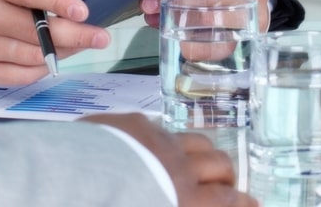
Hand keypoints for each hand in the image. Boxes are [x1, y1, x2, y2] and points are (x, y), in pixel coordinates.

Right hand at [0, 0, 110, 85]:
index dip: (58, 2)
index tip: (83, 11)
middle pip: (35, 31)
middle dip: (74, 35)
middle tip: (100, 37)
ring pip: (31, 56)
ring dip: (62, 52)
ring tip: (80, 44)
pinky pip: (18, 76)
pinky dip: (40, 70)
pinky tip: (52, 58)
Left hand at [83, 114, 254, 206]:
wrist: (66, 183)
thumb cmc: (107, 206)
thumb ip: (176, 201)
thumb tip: (181, 199)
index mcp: (184, 198)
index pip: (229, 201)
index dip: (245, 204)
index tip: (254, 204)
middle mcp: (178, 166)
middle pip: (219, 163)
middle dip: (225, 175)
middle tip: (222, 185)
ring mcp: (156, 140)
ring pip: (194, 139)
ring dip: (201, 153)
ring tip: (196, 163)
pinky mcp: (131, 123)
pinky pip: (159, 127)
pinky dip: (163, 139)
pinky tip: (151, 146)